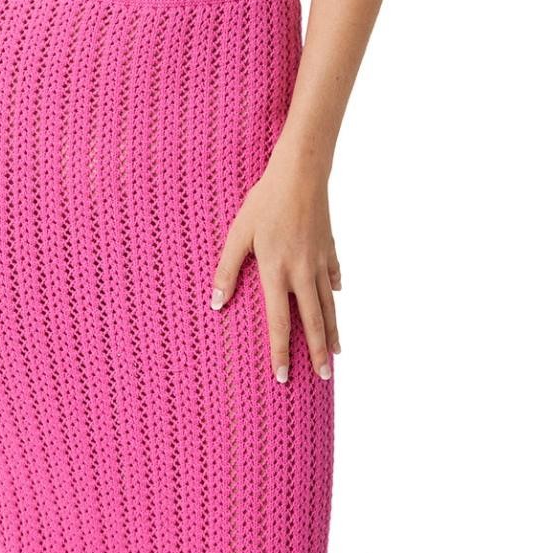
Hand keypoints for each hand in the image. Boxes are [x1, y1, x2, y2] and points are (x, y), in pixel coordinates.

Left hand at [209, 148, 341, 382]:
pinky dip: (334, 290)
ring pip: (329, 304)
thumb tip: (215, 303)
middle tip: (324, 378)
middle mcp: (302, 273)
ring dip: (333, 331)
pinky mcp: (330, 247)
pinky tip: (336, 296)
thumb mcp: (238, 234)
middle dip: (318, 353)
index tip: (282, 378)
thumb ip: (227, 269)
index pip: (278, 322)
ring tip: (337, 353)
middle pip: (313, 322)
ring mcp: (320, 261)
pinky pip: (333, 275)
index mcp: (277, 272)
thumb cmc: (264, 202)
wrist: (300, 174)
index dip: (280, 352)